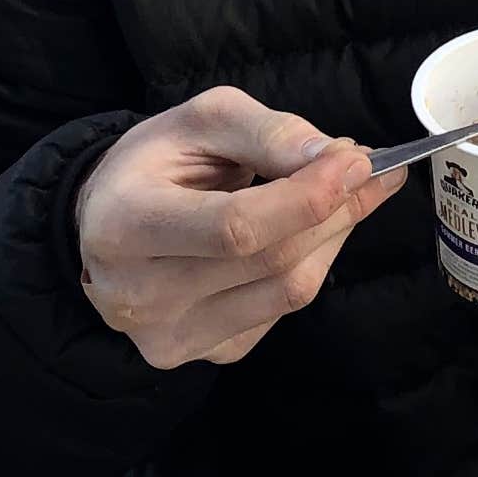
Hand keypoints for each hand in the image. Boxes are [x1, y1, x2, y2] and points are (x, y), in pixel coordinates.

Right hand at [76, 87, 400, 370]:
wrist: (108, 223)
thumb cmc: (155, 165)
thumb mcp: (201, 121)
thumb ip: (269, 133)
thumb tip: (336, 160)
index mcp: (124, 228)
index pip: (234, 228)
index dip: (306, 197)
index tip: (358, 162)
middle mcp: (139, 296)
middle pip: (272, 261)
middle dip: (337, 209)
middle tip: (370, 170)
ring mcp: (172, 336)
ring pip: (290, 292)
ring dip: (335, 237)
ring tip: (345, 193)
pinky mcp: (206, 354)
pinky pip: (283, 310)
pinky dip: (312, 264)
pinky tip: (306, 233)